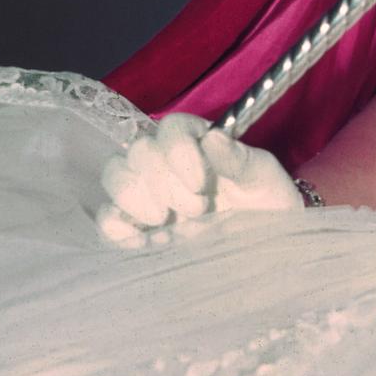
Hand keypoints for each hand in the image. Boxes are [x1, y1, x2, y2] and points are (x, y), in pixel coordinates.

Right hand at [96, 113, 302, 247]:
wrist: (265, 248)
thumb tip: (212, 137)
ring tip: (166, 222)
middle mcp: (168, 162)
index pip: (172, 127)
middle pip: (139, 150)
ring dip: (135, 197)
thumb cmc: (268, 205)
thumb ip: (240, 159)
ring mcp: (148, 193)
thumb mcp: (264, 180)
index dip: (178, 151)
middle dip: (165, 182)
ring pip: (115, 174)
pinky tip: (145, 240)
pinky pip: (106, 216)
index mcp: (200, 142)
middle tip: (198, 208)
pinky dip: (115, 226)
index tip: (200, 183)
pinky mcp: (135, 226)